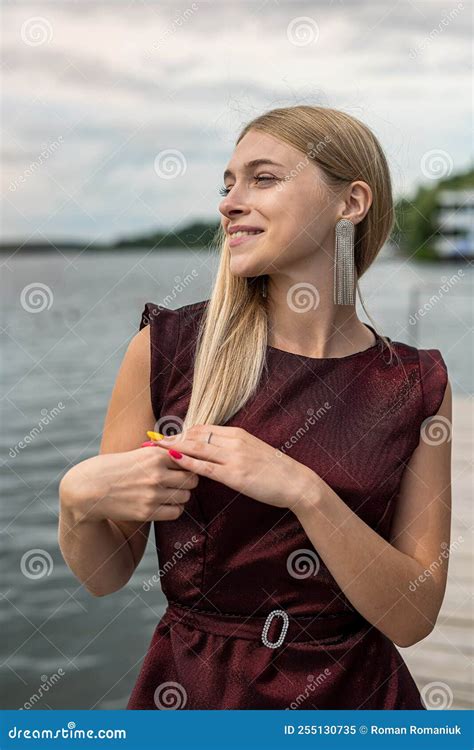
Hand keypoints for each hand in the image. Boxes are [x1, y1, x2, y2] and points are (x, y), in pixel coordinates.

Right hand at [60, 447, 198, 522]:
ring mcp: (152, 494)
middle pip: (191, 479)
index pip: (188, 459)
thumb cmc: (113, 468)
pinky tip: (165, 505)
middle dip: (187, 481)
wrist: (88, 489)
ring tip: (170, 493)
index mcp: (155, 455)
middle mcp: (156, 474)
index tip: (182, 468)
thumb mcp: (138, 453)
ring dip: (181, 496)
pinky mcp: (147, 512)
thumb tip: (186, 453)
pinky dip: (174, 509)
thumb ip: (161, 454)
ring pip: (186, 496)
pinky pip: (176, 512)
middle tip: (178, 482)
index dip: (187, 464)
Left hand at [154, 424, 320, 511]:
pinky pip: (205, 467)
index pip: (202, 428)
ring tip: (153, 449)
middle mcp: (233, 440)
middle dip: (171, 437)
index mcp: (237, 433)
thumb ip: (232, 448)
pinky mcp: (235, 475)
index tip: (165, 436)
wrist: (296, 482)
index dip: (181, 432)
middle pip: (195, 434)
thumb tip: (212, 450)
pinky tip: (173, 461)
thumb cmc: (274, 470)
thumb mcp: (252, 451)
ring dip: (173, 447)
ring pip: (197, 447)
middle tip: (151, 441)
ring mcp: (234, 457)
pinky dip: (187, 462)